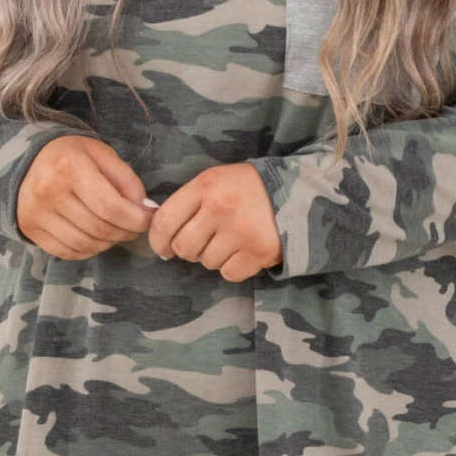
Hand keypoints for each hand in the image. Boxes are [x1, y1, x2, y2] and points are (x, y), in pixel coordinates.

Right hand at [17, 134, 155, 258]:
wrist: (27, 160)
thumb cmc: (71, 155)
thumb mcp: (101, 154)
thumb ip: (126, 180)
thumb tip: (145, 210)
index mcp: (68, 167)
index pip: (110, 206)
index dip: (135, 220)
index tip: (147, 220)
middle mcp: (48, 192)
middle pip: (99, 228)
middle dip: (125, 233)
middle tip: (134, 228)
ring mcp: (36, 213)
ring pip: (84, 244)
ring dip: (108, 244)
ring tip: (116, 232)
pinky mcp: (30, 229)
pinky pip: (67, 252)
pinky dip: (88, 250)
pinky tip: (95, 239)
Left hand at [146, 162, 282, 282]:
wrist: (297, 193)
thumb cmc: (249, 188)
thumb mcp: (216, 181)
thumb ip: (188, 202)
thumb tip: (160, 235)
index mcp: (206, 186)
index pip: (165, 221)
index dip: (157, 240)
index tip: (162, 247)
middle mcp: (221, 207)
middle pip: (184, 247)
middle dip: (189, 250)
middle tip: (205, 241)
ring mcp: (241, 231)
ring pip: (206, 262)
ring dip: (214, 257)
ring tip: (231, 240)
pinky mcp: (259, 251)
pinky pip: (228, 273)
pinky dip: (233, 267)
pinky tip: (243, 251)